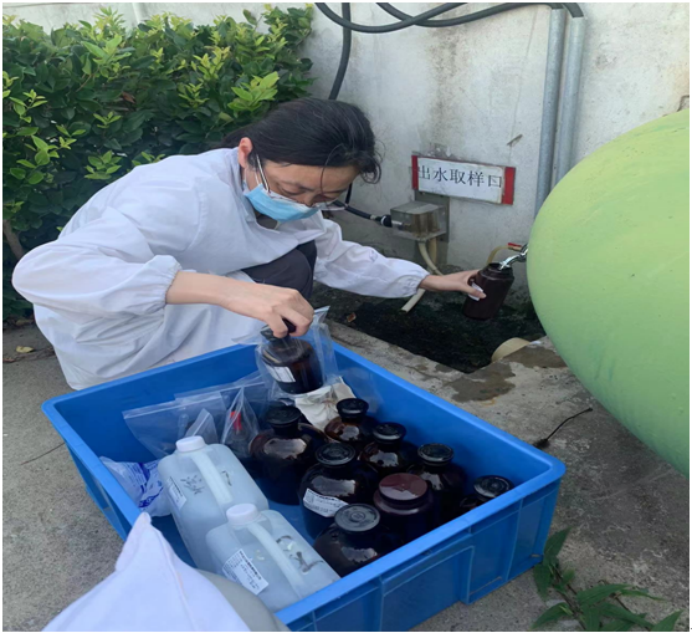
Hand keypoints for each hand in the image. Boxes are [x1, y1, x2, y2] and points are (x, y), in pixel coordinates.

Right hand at [166, 272, 313, 336]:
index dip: (304, 321)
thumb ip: (287, 303)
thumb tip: (294, 317)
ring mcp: (280, 305)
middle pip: (309, 318)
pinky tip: (273, 331)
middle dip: (302, 329)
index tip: (294, 325)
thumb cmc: (252, 294)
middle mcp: (289, 297)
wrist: (233, 291)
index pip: (309, 310)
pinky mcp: (269, 313)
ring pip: (302, 323)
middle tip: (290, 332)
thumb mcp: (275, 295)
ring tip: (283, 332)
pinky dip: (280, 334)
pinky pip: (283, 329)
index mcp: (292, 293)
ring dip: (295, 333)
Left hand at [419, 271, 485, 298]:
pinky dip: (471, 289)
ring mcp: (462, 280)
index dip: (486, 274)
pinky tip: (474, 294)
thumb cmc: (448, 283)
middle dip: (483, 281)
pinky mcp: (458, 285)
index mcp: (467, 273)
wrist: (435, 284)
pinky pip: (468, 286)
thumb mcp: (462, 287)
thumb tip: (484, 295)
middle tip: (491, 287)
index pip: (480, 271)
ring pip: (472, 282)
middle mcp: (466, 276)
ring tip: (484, 291)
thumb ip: (472, 291)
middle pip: (477, 277)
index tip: (494, 278)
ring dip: (477, 286)